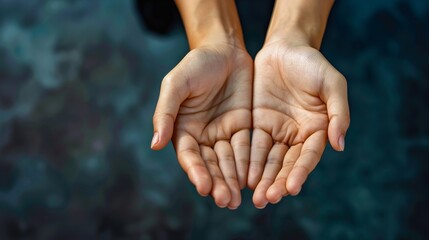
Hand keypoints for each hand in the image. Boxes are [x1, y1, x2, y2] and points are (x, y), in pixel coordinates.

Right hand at [152, 44, 251, 208]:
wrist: (223, 49)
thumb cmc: (195, 64)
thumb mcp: (176, 84)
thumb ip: (165, 113)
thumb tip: (155, 144)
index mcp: (183, 129)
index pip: (189, 156)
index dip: (196, 172)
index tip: (204, 187)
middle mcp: (203, 136)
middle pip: (210, 165)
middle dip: (218, 183)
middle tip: (227, 201)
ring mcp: (223, 133)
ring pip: (229, 162)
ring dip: (233, 180)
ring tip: (239, 199)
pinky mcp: (243, 127)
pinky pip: (246, 149)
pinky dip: (249, 164)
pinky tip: (254, 179)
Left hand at [249, 40, 349, 207]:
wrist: (285, 46)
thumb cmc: (312, 63)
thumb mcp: (332, 83)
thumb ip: (338, 112)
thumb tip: (339, 144)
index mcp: (317, 128)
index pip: (308, 156)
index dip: (300, 172)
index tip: (291, 188)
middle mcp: (297, 134)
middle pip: (287, 163)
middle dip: (278, 182)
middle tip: (267, 200)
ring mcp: (277, 130)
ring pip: (269, 159)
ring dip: (263, 178)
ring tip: (255, 198)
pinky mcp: (258, 124)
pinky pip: (253, 145)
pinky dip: (249, 161)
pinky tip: (244, 177)